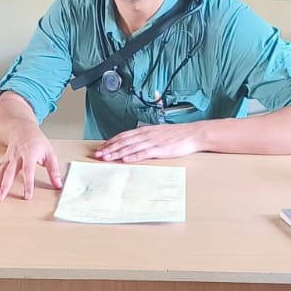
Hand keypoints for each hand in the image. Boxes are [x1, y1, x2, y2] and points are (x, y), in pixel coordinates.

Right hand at [0, 130, 62, 200]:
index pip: (28, 170)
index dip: (27, 184)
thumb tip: (58, 184)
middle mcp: (16, 157)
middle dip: (4, 187)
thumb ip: (54, 170)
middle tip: (0, 199)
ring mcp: (8, 159)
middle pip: (8, 173)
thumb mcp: (50, 153)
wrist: (22, 129)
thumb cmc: (37, 141)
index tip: (27, 196)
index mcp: (29, 154)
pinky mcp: (4, 160)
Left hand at [94, 123, 208, 162]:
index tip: (100, 148)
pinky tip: (125, 160)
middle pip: (123, 142)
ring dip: (117, 153)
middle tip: (97, 155)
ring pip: (130, 147)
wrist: (192, 134)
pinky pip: (144, 153)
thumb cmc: (176, 135)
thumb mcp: (157, 134)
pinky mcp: (160, 149)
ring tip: (106, 158)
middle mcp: (145, 135)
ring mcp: (152, 142)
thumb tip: (133, 144)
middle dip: (109, 149)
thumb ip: (145, 138)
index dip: (110, 142)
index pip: (123, 136)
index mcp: (144, 131)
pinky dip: (133, 156)